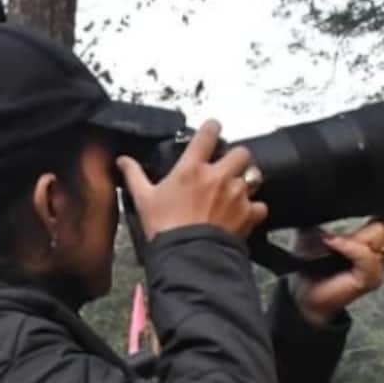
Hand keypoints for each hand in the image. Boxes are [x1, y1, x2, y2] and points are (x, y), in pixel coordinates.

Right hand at [117, 121, 267, 241]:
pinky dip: (254, 209)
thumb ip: (134, 175)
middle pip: (240, 152)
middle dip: (236, 158)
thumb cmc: (165, 228)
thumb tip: (123, 161)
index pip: (208, 134)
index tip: (212, 129)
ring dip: (247, 181)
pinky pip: (260, 205)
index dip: (212, 127)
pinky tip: (244, 214)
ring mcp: (236, 194)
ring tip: (237, 190)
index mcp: (192, 168)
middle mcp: (218, 176)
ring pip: (253, 176)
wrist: (187, 255)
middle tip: (227, 167)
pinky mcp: (248, 214)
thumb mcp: (144, 199)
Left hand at [289, 183, 383, 325]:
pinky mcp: (370, 279)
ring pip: (382, 238)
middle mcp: (379, 252)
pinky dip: (348, 248)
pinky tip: (331, 245)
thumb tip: (324, 198)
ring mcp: (377, 267)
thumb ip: (328, 220)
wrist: (303, 297)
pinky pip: (365, 256)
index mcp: (369, 239)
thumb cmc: (311, 266)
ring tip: (329, 243)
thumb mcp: (317, 235)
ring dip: (357, 238)